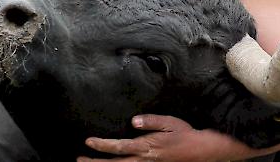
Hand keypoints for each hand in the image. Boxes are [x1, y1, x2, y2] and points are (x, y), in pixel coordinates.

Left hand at [76, 114, 242, 161]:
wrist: (200, 152)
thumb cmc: (185, 134)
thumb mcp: (170, 122)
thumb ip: (151, 121)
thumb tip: (133, 121)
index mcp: (147, 146)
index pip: (120, 146)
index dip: (103, 145)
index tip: (88, 142)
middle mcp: (144, 160)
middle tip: (79, 160)